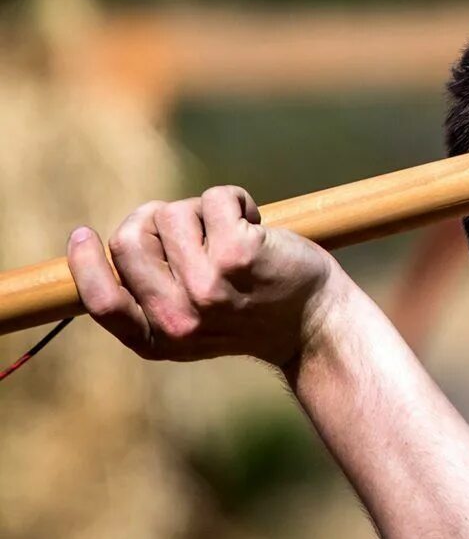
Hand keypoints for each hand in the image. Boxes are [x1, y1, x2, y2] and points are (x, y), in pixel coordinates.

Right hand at [66, 186, 343, 368]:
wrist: (315, 323)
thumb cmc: (251, 312)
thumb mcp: (190, 324)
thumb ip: (147, 297)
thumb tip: (104, 245)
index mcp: (158, 340)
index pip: (102, 301)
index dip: (86, 264)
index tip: (82, 235)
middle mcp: (179, 318)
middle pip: (128, 240)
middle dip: (156, 221)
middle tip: (194, 231)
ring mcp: (208, 286)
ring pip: (170, 213)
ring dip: (201, 213)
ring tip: (232, 236)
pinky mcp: (240, 255)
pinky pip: (214, 198)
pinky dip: (235, 200)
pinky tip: (256, 226)